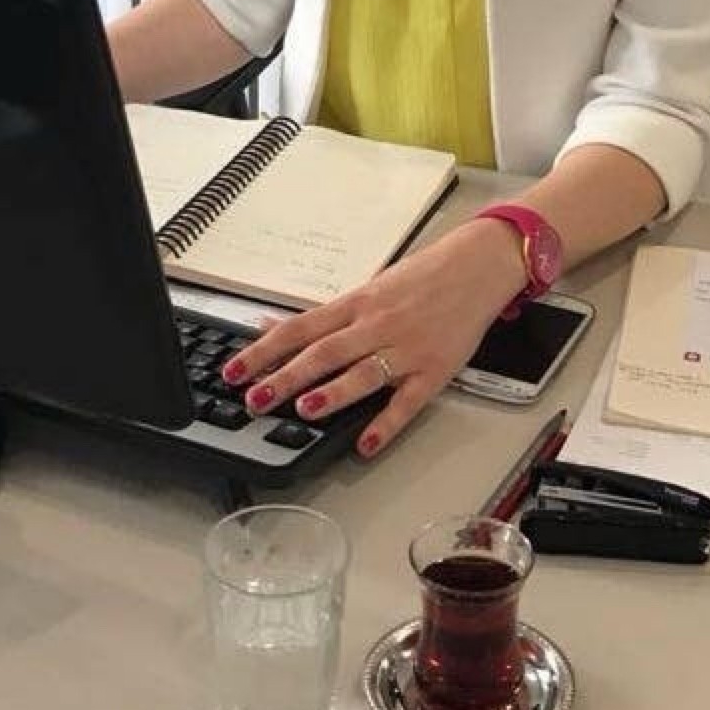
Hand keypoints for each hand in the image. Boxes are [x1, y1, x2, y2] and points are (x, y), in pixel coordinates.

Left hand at [221, 220, 527, 456]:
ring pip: (364, 371)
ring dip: (334, 392)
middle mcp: (376, 325)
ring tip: (306, 409)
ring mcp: (406, 348)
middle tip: (255, 397)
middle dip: (288, 375)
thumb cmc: (421, 279)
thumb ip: (322, 316)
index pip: (300, 328)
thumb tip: (270, 324)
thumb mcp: (368, 289)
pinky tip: (366, 443)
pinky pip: (408, 400)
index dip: (264, 350)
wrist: (476, 266)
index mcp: (356, 305)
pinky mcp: (434, 370)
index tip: (233, 370)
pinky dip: (387, 423)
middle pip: (325, 351)